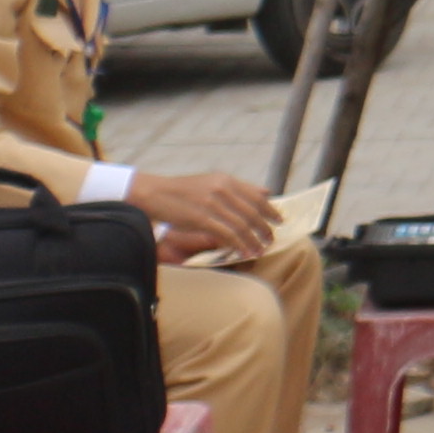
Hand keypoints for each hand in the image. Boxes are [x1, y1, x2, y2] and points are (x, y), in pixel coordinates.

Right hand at [134, 169, 277, 262]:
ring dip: (254, 240)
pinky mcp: (201, 218)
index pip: (257, 196)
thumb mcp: (212, 182)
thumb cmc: (182, 191)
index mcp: (226, 180)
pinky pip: (227, 234)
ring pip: (242, 225)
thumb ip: (239, 188)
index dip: (270, 210)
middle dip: (265, 228)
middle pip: (253, 212)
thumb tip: (266, 192)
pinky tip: (244, 252)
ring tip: (260, 250)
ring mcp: (212, 204)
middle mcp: (222, 189)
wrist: (153, 193)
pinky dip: (239, 245)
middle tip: (271, 240)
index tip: (280, 220)